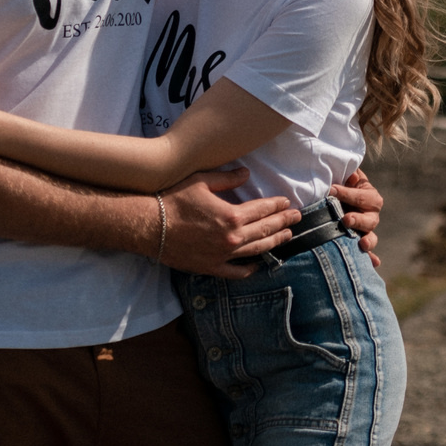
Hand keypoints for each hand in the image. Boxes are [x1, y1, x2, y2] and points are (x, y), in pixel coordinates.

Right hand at [159, 168, 299, 279]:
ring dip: (274, 242)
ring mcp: (222, 255)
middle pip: (265, 230)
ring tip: (286, 237)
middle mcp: (231, 238)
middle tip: (296, 218)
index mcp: (231, 216)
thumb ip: (227, 179)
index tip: (287, 203)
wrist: (149, 226)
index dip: (277, 206)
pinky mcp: (211, 267)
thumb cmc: (173, 200)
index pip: (263, 210)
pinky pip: (235, 272)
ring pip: (256, 250)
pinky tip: (257, 265)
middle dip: (283, 223)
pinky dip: (249, 269)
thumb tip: (246, 174)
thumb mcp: (201, 181)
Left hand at [335, 169, 383, 256]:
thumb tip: (352, 177)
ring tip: (363, 244)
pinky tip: (374, 263)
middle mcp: (371, 214)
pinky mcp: (359, 243)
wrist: (332, 199)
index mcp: (369, 196)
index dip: (348, 193)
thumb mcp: (343, 176)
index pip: (362, 196)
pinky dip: (371, 259)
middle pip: (371, 219)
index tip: (331, 190)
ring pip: (371, 237)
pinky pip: (368, 254)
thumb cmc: (339, 184)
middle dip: (358, 219)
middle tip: (346, 219)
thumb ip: (348, 175)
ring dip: (368, 240)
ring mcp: (366, 230)